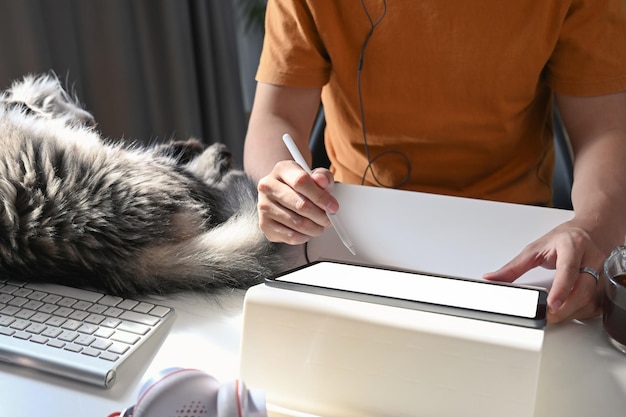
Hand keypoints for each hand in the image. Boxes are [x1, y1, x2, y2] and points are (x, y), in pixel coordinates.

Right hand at [256, 160, 338, 243]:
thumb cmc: (300, 185)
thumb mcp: (314, 176)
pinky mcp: (265, 224)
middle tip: (328, 219)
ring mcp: (264, 206)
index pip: (301, 181)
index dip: (320, 196)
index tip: (333, 206)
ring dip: (315, 228)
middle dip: (321, 216)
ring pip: (298, 223)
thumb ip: (323, 177)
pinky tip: (307, 230)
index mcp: (281, 170)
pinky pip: (292, 236)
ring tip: (319, 224)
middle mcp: (268, 187)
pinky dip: (305, 236)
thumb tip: (323, 181)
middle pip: (300, 205)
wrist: (282, 193)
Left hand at [484, 220, 605, 323]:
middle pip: (582, 289)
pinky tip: (571, 311)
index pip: (568, 269)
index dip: (561, 288)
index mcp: (572, 245)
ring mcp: (603, 270)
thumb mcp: (535, 248)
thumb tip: (492, 278)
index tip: (552, 304)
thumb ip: (514, 266)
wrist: (594, 228)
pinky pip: (597, 302)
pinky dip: (583, 310)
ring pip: (591, 298)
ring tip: (555, 315)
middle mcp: (591, 257)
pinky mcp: (608, 281)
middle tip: (548, 316)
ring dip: (573, 311)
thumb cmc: (566, 237)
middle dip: (565, 308)